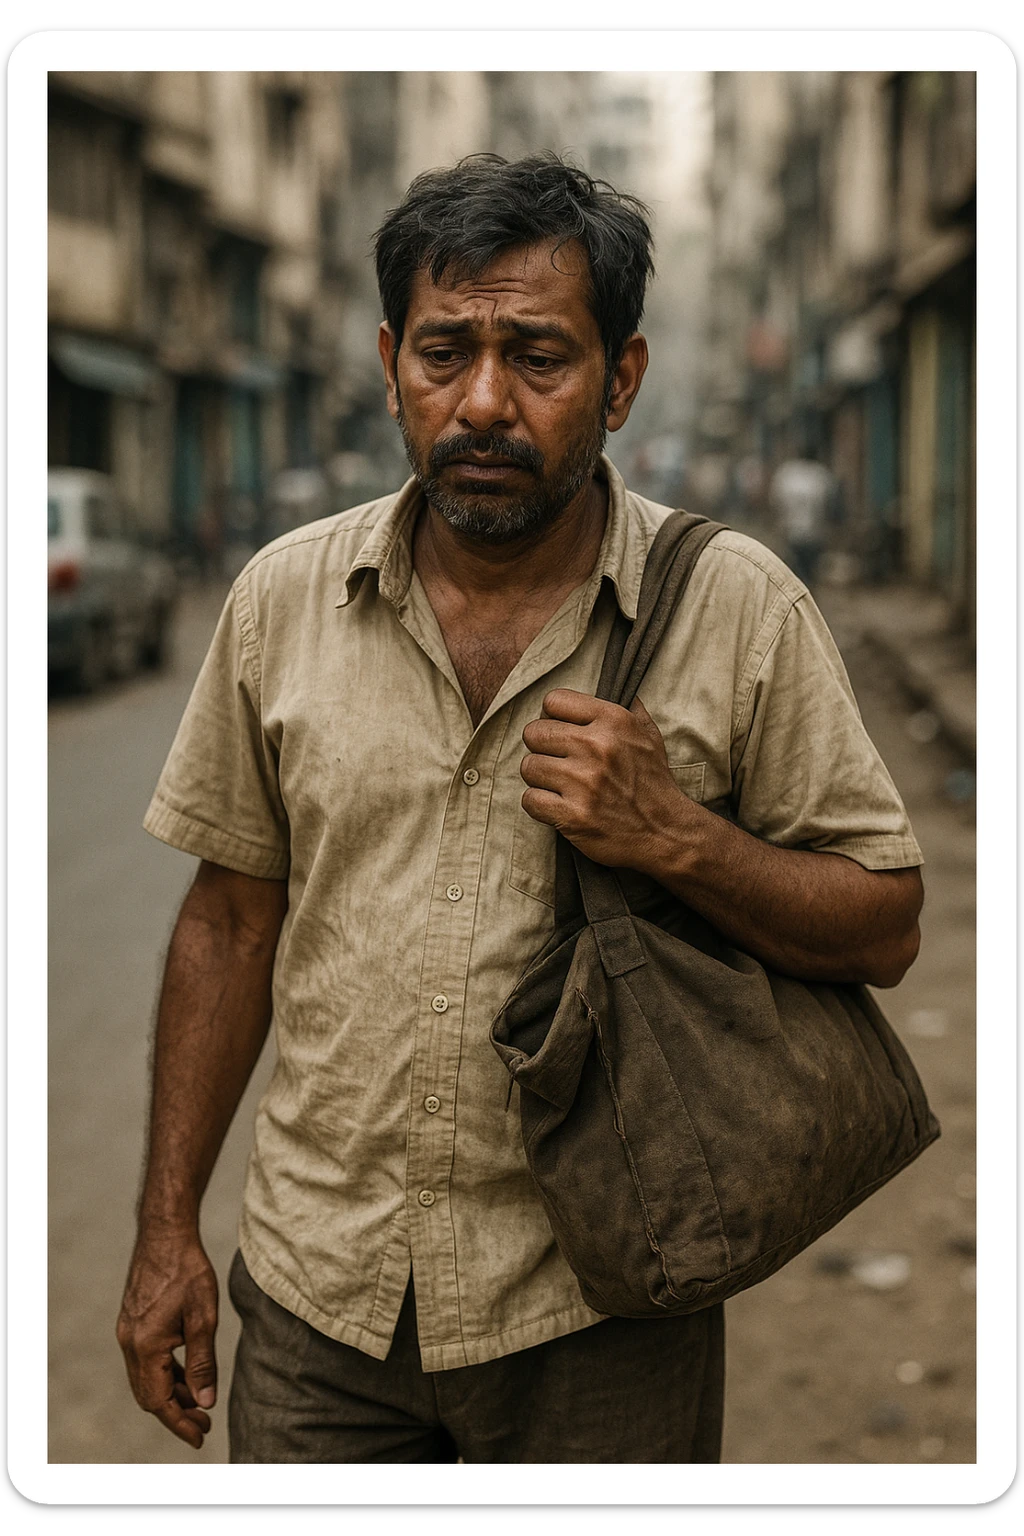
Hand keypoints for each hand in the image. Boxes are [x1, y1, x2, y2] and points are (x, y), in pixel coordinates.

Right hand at [116, 1231, 218, 1449]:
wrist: (165, 1233)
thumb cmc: (188, 1270)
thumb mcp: (204, 1317)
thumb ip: (202, 1362)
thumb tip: (204, 1401)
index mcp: (145, 1345)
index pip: (159, 1401)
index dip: (179, 1423)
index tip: (200, 1437)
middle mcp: (130, 1343)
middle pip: (149, 1395)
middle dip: (175, 1413)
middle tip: (203, 1423)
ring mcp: (128, 1333)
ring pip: (146, 1379)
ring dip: (171, 1393)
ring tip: (199, 1402)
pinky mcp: (132, 1323)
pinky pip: (146, 1361)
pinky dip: (165, 1373)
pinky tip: (186, 1374)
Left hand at [520, 688, 694, 871]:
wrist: (666, 833)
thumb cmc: (654, 783)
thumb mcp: (649, 736)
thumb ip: (628, 708)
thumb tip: (615, 686)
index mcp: (614, 721)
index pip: (553, 701)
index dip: (552, 717)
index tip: (560, 732)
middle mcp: (597, 747)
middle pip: (534, 733)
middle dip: (541, 748)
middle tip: (557, 761)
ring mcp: (584, 783)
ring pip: (529, 767)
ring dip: (539, 778)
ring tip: (559, 785)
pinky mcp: (573, 815)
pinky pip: (530, 800)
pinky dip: (539, 804)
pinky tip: (557, 805)